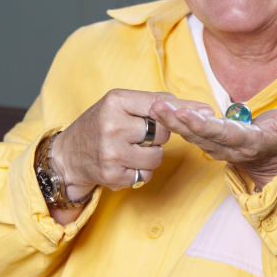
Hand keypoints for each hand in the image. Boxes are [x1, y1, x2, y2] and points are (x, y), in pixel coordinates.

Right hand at [51, 89, 209, 196]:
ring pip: (156, 156)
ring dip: (150, 155)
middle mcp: (112, 125)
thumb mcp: (119, 104)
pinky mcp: (112, 175)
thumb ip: (154, 103)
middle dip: (157, 135)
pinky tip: (122, 163)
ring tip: (130, 149)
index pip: (159, 104)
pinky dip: (139, 171)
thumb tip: (200, 109)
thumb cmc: (100, 124)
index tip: (208, 111)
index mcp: (115, 101)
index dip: (185, 109)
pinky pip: (145, 174)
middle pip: (162, 132)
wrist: (68, 155)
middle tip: (139, 134)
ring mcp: (111, 152)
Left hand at [149, 100, 276, 189]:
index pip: (225, 134)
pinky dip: (172, 122)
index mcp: (249, 143)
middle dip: (179, 122)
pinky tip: (158, 109)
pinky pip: (188, 133)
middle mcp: (229, 147)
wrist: (274, 161)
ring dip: (171, 122)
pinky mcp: (208, 143)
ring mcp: (217, 148)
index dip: (206, 126)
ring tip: (154, 106)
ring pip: (190, 135)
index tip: (189, 116)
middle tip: (160, 108)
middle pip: (201, 135)